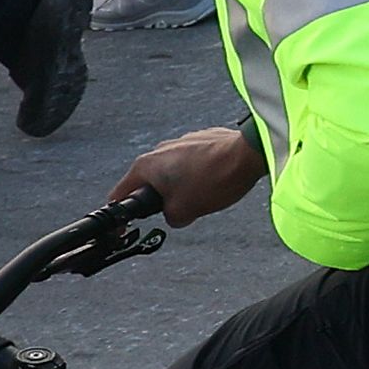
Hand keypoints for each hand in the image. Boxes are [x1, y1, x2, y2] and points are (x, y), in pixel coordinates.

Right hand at [123, 121, 263, 224]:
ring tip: (204, 195)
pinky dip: (198, 174)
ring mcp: (180, 142)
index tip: (124, 228)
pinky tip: (214, 181)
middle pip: (149, 183)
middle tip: (179, 211)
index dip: (122, 216)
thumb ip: (169, 217)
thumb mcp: (183, 212)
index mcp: (145, 166)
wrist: (248, 153)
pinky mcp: (200, 140)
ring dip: (183, 187)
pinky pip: (192, 162)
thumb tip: (173, 215)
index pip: (120, 195)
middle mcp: (158, 150)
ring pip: (173, 172)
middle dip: (162, 201)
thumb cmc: (214, 178)